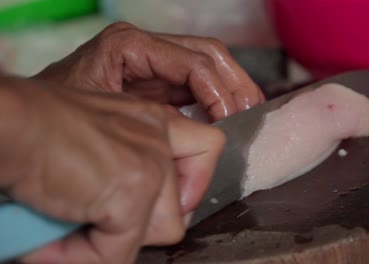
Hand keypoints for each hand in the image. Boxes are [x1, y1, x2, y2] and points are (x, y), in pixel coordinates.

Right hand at [1, 77, 224, 262]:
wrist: (10, 124)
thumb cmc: (40, 130)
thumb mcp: (101, 136)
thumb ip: (130, 164)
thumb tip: (141, 216)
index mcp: (155, 120)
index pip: (207, 150)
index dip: (188, 186)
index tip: (157, 202)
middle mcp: (161, 136)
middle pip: (185, 204)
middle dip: (142, 224)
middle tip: (102, 218)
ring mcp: (151, 163)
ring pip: (161, 231)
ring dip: (113, 241)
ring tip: (73, 225)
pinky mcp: (132, 192)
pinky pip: (118, 253)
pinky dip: (81, 255)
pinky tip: (54, 236)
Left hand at [33, 22, 264, 120]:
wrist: (36, 122)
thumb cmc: (60, 114)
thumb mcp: (103, 111)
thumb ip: (150, 118)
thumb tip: (197, 135)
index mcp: (131, 46)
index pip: (194, 61)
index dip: (218, 90)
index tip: (229, 119)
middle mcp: (147, 48)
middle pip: (210, 54)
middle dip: (235, 84)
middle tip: (250, 113)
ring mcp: (155, 63)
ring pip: (210, 65)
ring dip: (233, 89)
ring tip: (247, 114)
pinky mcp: (158, 82)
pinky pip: (198, 85)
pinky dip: (217, 100)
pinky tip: (227, 117)